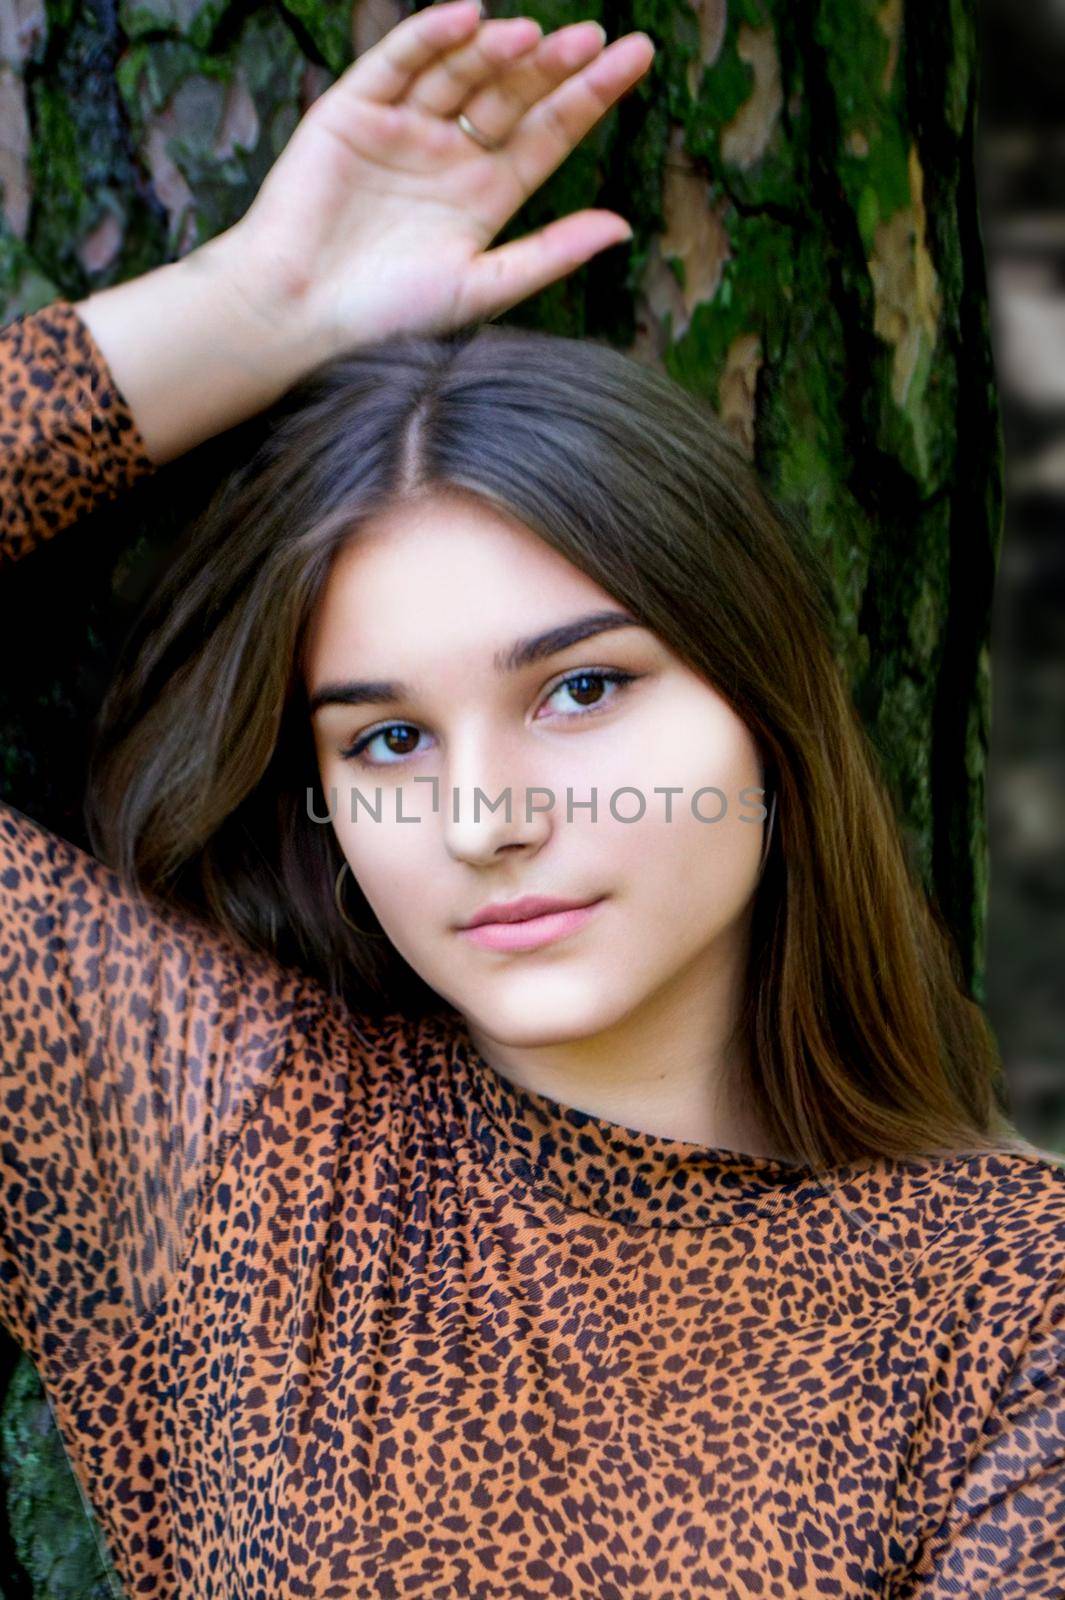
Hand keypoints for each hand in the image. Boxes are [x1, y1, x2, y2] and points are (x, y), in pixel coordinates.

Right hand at [219, 0, 654, 352]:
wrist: (297, 316)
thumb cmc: (385, 316)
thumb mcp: (481, 286)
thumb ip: (550, 254)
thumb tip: (624, 226)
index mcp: (485, 196)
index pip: (549, 134)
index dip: (590, 97)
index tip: (634, 58)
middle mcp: (449, 155)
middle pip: (513, 95)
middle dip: (552, 67)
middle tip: (593, 40)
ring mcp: (403, 128)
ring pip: (462, 73)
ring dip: (497, 50)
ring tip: (533, 37)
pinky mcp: (354, 111)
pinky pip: (398, 62)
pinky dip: (431, 36)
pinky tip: (469, 19)